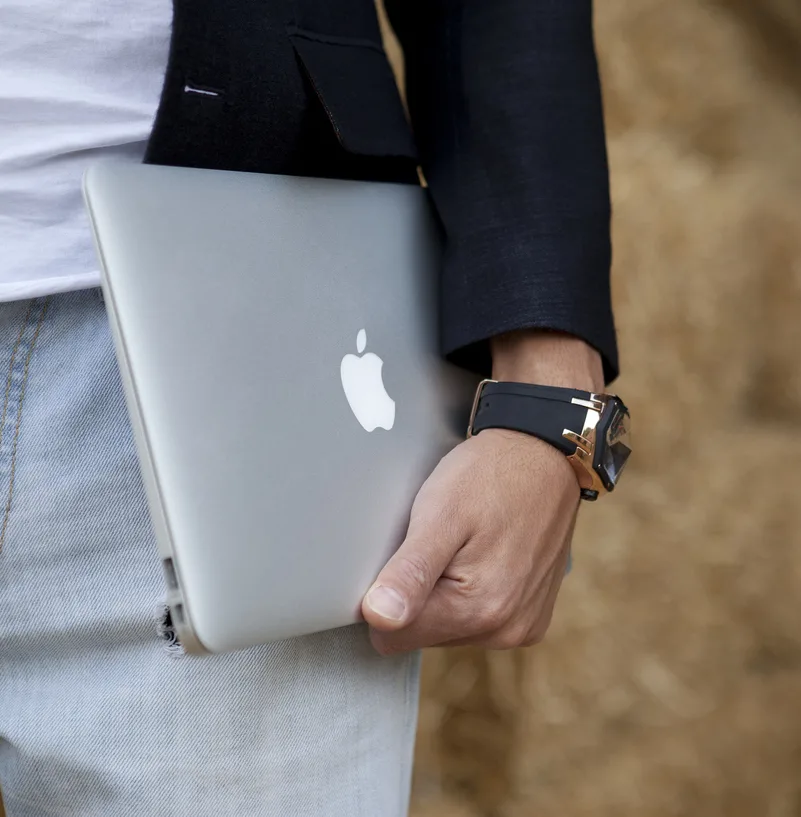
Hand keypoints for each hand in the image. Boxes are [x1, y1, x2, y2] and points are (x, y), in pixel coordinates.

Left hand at [361, 331, 603, 654]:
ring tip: (460, 544)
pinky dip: (471, 591)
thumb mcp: (440, 514)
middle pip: (421, 634)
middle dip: (417, 593)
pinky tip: (481, 554)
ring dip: (444, 592)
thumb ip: (410, 572)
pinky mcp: (531, 618)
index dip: (384, 596)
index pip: (391, 636)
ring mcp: (521, 626)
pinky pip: (479, 620)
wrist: (545, 455)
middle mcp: (503, 630)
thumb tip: (379, 619)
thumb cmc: (489, 476)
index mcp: (476, 610)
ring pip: (448, 628)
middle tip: (435, 543)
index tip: (403, 556)